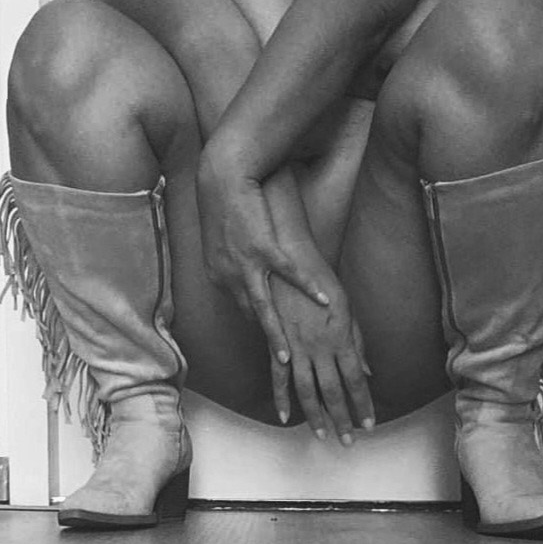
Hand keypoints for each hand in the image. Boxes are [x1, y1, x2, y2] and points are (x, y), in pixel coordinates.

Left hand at [196, 148, 328, 362]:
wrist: (224, 177)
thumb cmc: (223, 203)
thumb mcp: (219, 238)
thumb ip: (228, 260)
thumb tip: (241, 272)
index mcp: (218, 275)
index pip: (242, 309)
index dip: (260, 326)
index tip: (273, 342)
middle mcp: (229, 276)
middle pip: (251, 316)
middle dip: (266, 340)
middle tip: (281, 366)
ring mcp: (246, 264)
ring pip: (263, 308)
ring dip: (276, 334)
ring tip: (288, 357)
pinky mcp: (263, 248)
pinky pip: (289, 274)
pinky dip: (307, 289)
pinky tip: (324, 301)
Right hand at [269, 257, 374, 445]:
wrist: (290, 262)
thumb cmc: (322, 281)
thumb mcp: (346, 306)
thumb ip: (356, 340)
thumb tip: (367, 371)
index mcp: (341, 338)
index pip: (356, 380)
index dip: (362, 404)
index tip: (369, 423)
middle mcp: (319, 347)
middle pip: (333, 391)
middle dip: (342, 418)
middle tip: (349, 440)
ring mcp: (297, 347)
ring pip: (307, 389)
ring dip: (316, 415)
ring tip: (323, 435)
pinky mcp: (277, 344)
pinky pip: (278, 376)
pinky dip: (280, 398)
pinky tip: (284, 416)